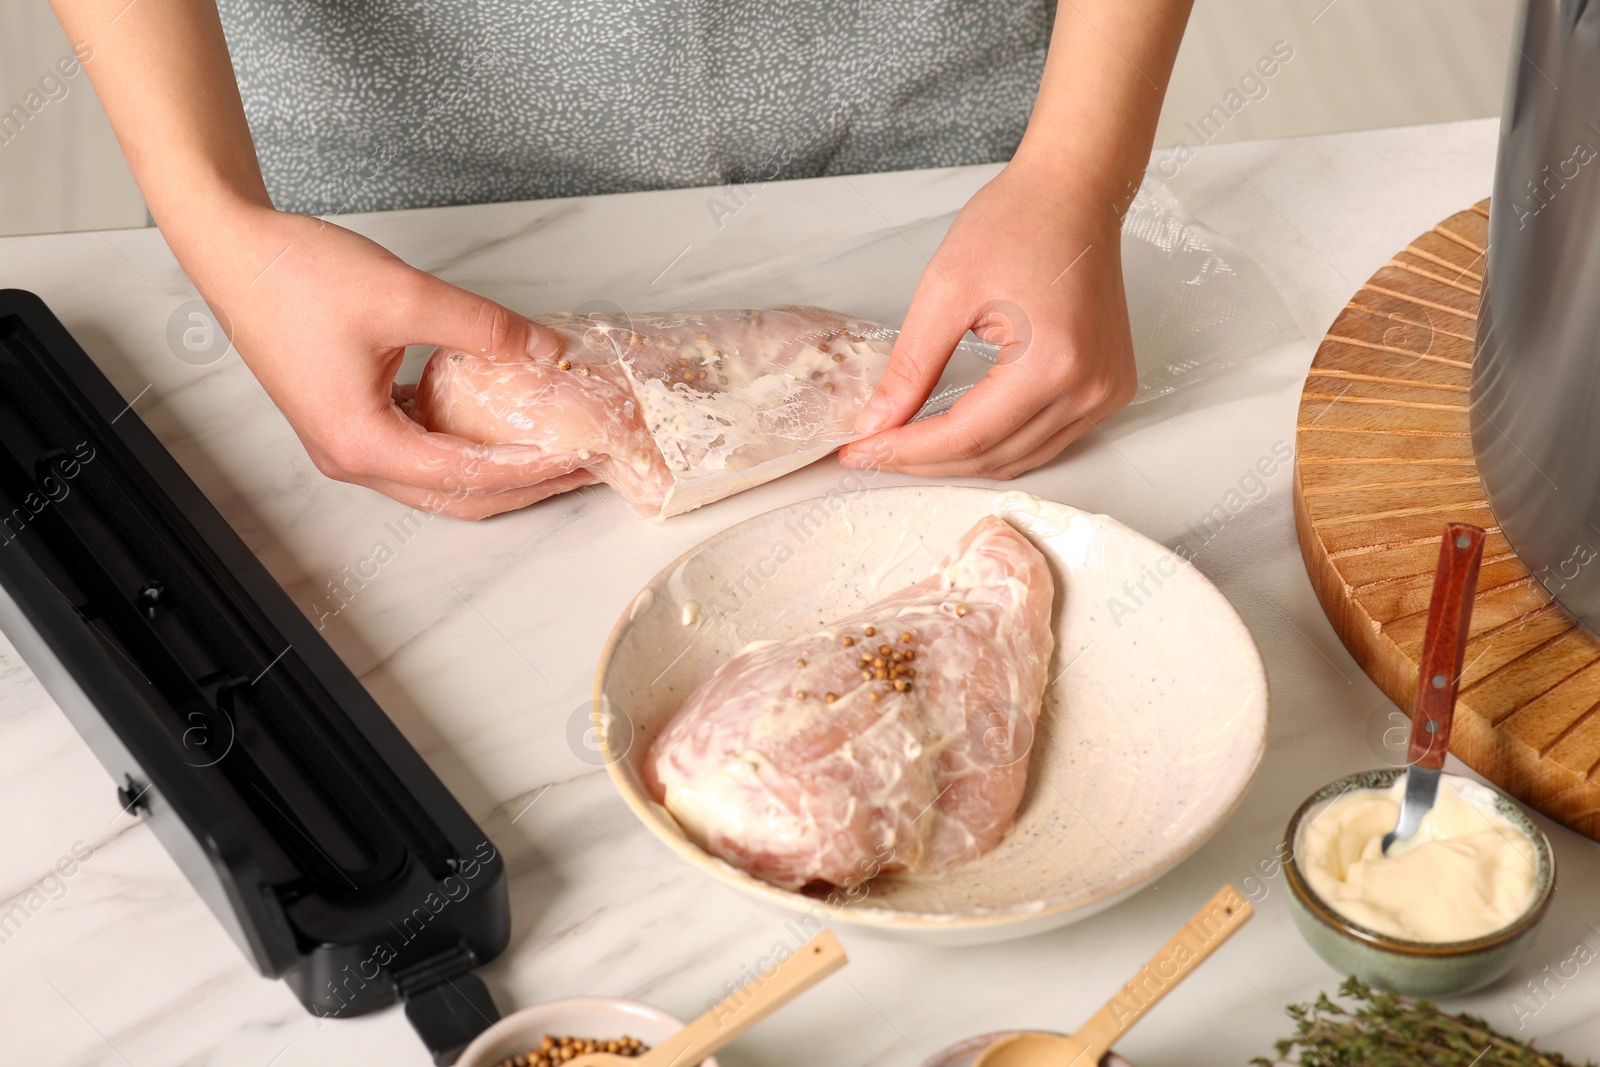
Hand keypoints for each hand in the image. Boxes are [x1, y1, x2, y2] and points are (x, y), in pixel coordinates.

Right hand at [178, 207, 593, 517]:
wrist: (234, 250)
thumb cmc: (296, 275)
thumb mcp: (406, 295)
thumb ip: (483, 328)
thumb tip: (544, 348)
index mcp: (362, 443)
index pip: (468, 474)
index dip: (532, 467)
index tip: (580, 456)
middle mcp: (352, 458)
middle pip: (458, 495)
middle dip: (526, 486)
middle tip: (583, 469)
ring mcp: (348, 444)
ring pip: (440, 480)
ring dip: (499, 470)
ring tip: (555, 453)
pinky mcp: (350, 421)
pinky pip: (420, 452)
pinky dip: (465, 446)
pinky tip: (504, 426)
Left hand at [838, 162, 1136, 478]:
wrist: (1073, 192)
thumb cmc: (1017, 222)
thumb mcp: (945, 290)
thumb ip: (910, 367)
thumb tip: (876, 424)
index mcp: (1052, 363)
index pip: (966, 437)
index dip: (907, 450)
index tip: (860, 451)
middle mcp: (1088, 388)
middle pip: (992, 458)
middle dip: (926, 462)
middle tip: (873, 451)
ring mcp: (1105, 392)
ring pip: (1019, 460)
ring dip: (961, 462)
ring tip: (907, 446)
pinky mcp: (1108, 389)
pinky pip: (1046, 441)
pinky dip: (998, 446)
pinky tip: (957, 434)